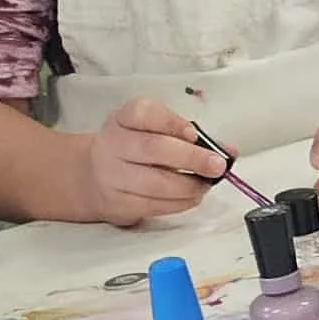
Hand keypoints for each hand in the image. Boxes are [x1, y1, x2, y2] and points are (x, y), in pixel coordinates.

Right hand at [79, 98, 234, 227]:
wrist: (89, 177)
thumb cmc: (131, 149)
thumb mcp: (150, 130)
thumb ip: (187, 136)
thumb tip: (229, 150)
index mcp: (123, 119)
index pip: (143, 113)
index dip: (170, 122)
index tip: (194, 133)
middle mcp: (113, 144)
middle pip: (152, 149)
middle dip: (191, 158)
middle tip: (217, 165)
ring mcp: (112, 176)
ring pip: (155, 183)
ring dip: (189, 186)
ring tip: (206, 184)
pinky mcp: (118, 204)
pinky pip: (154, 205)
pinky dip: (180, 203)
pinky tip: (192, 197)